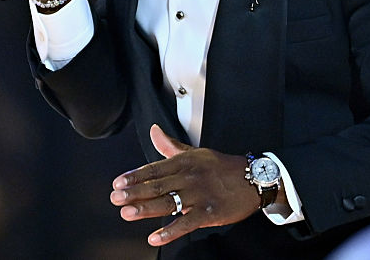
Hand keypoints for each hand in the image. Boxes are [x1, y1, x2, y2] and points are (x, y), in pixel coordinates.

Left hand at [109, 124, 260, 246]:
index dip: (135, 176)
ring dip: (146, 208)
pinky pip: (186, 223)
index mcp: (185, 161)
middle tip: (116, 198)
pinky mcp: (209, 212)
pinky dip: (170, 232)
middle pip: (157, 185)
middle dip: (134, 192)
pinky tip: (155, 237)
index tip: (118, 183)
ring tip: (127, 213)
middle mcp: (189, 177)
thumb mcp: (195, 153)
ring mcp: (199, 195)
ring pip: (168, 202)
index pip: (154, 168)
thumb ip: (171, 146)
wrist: (254, 179)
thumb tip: (154, 132)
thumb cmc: (222, 167)